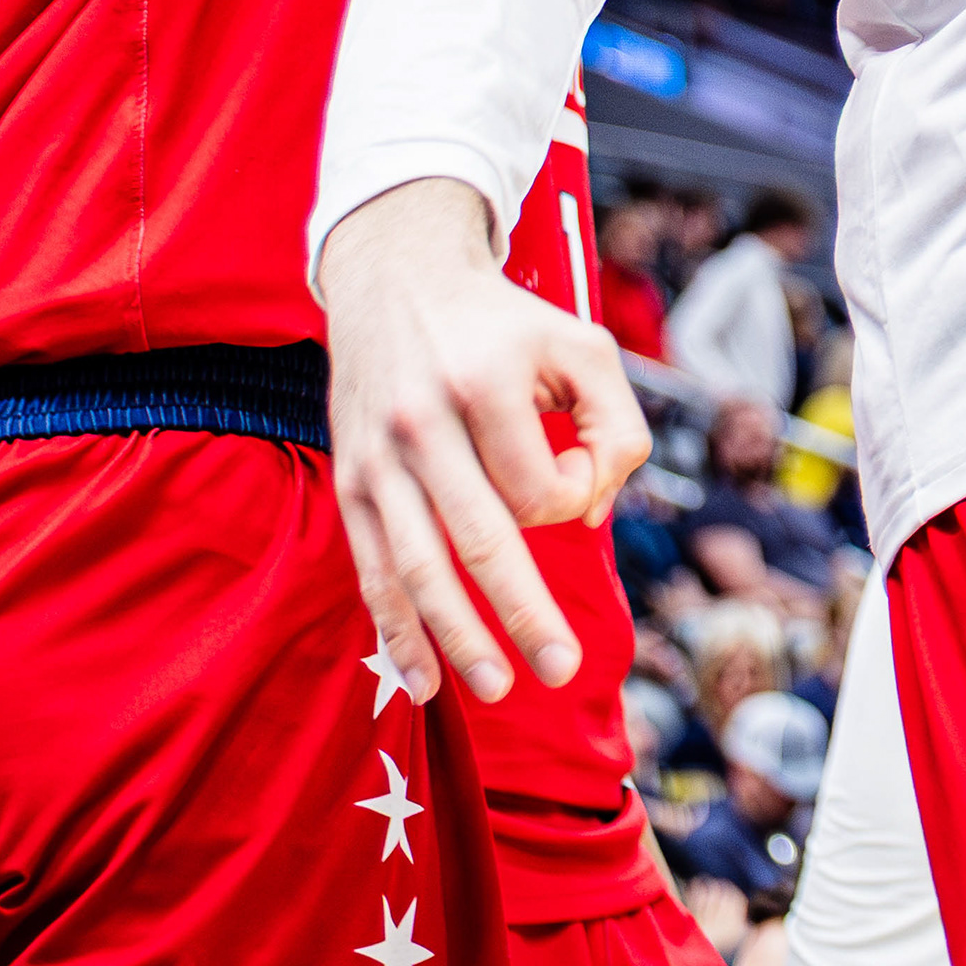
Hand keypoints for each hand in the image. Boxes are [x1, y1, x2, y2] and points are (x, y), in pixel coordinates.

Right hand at [318, 180, 651, 705]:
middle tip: (561, 668)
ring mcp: (379, 456)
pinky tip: (424, 678)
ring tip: (501, 687)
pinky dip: (397, 629)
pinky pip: (373, 570)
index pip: (540, 485)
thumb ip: (615, 423)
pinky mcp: (351, 481)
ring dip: (458, 638)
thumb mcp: (581, 344)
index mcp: (488, 382)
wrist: (396, 278)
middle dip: (523, 613)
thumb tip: (592, 515)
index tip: (579, 479)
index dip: (574, 501)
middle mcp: (425, 420)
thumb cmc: (504, 324)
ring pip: (419, 568)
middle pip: (479, 539)